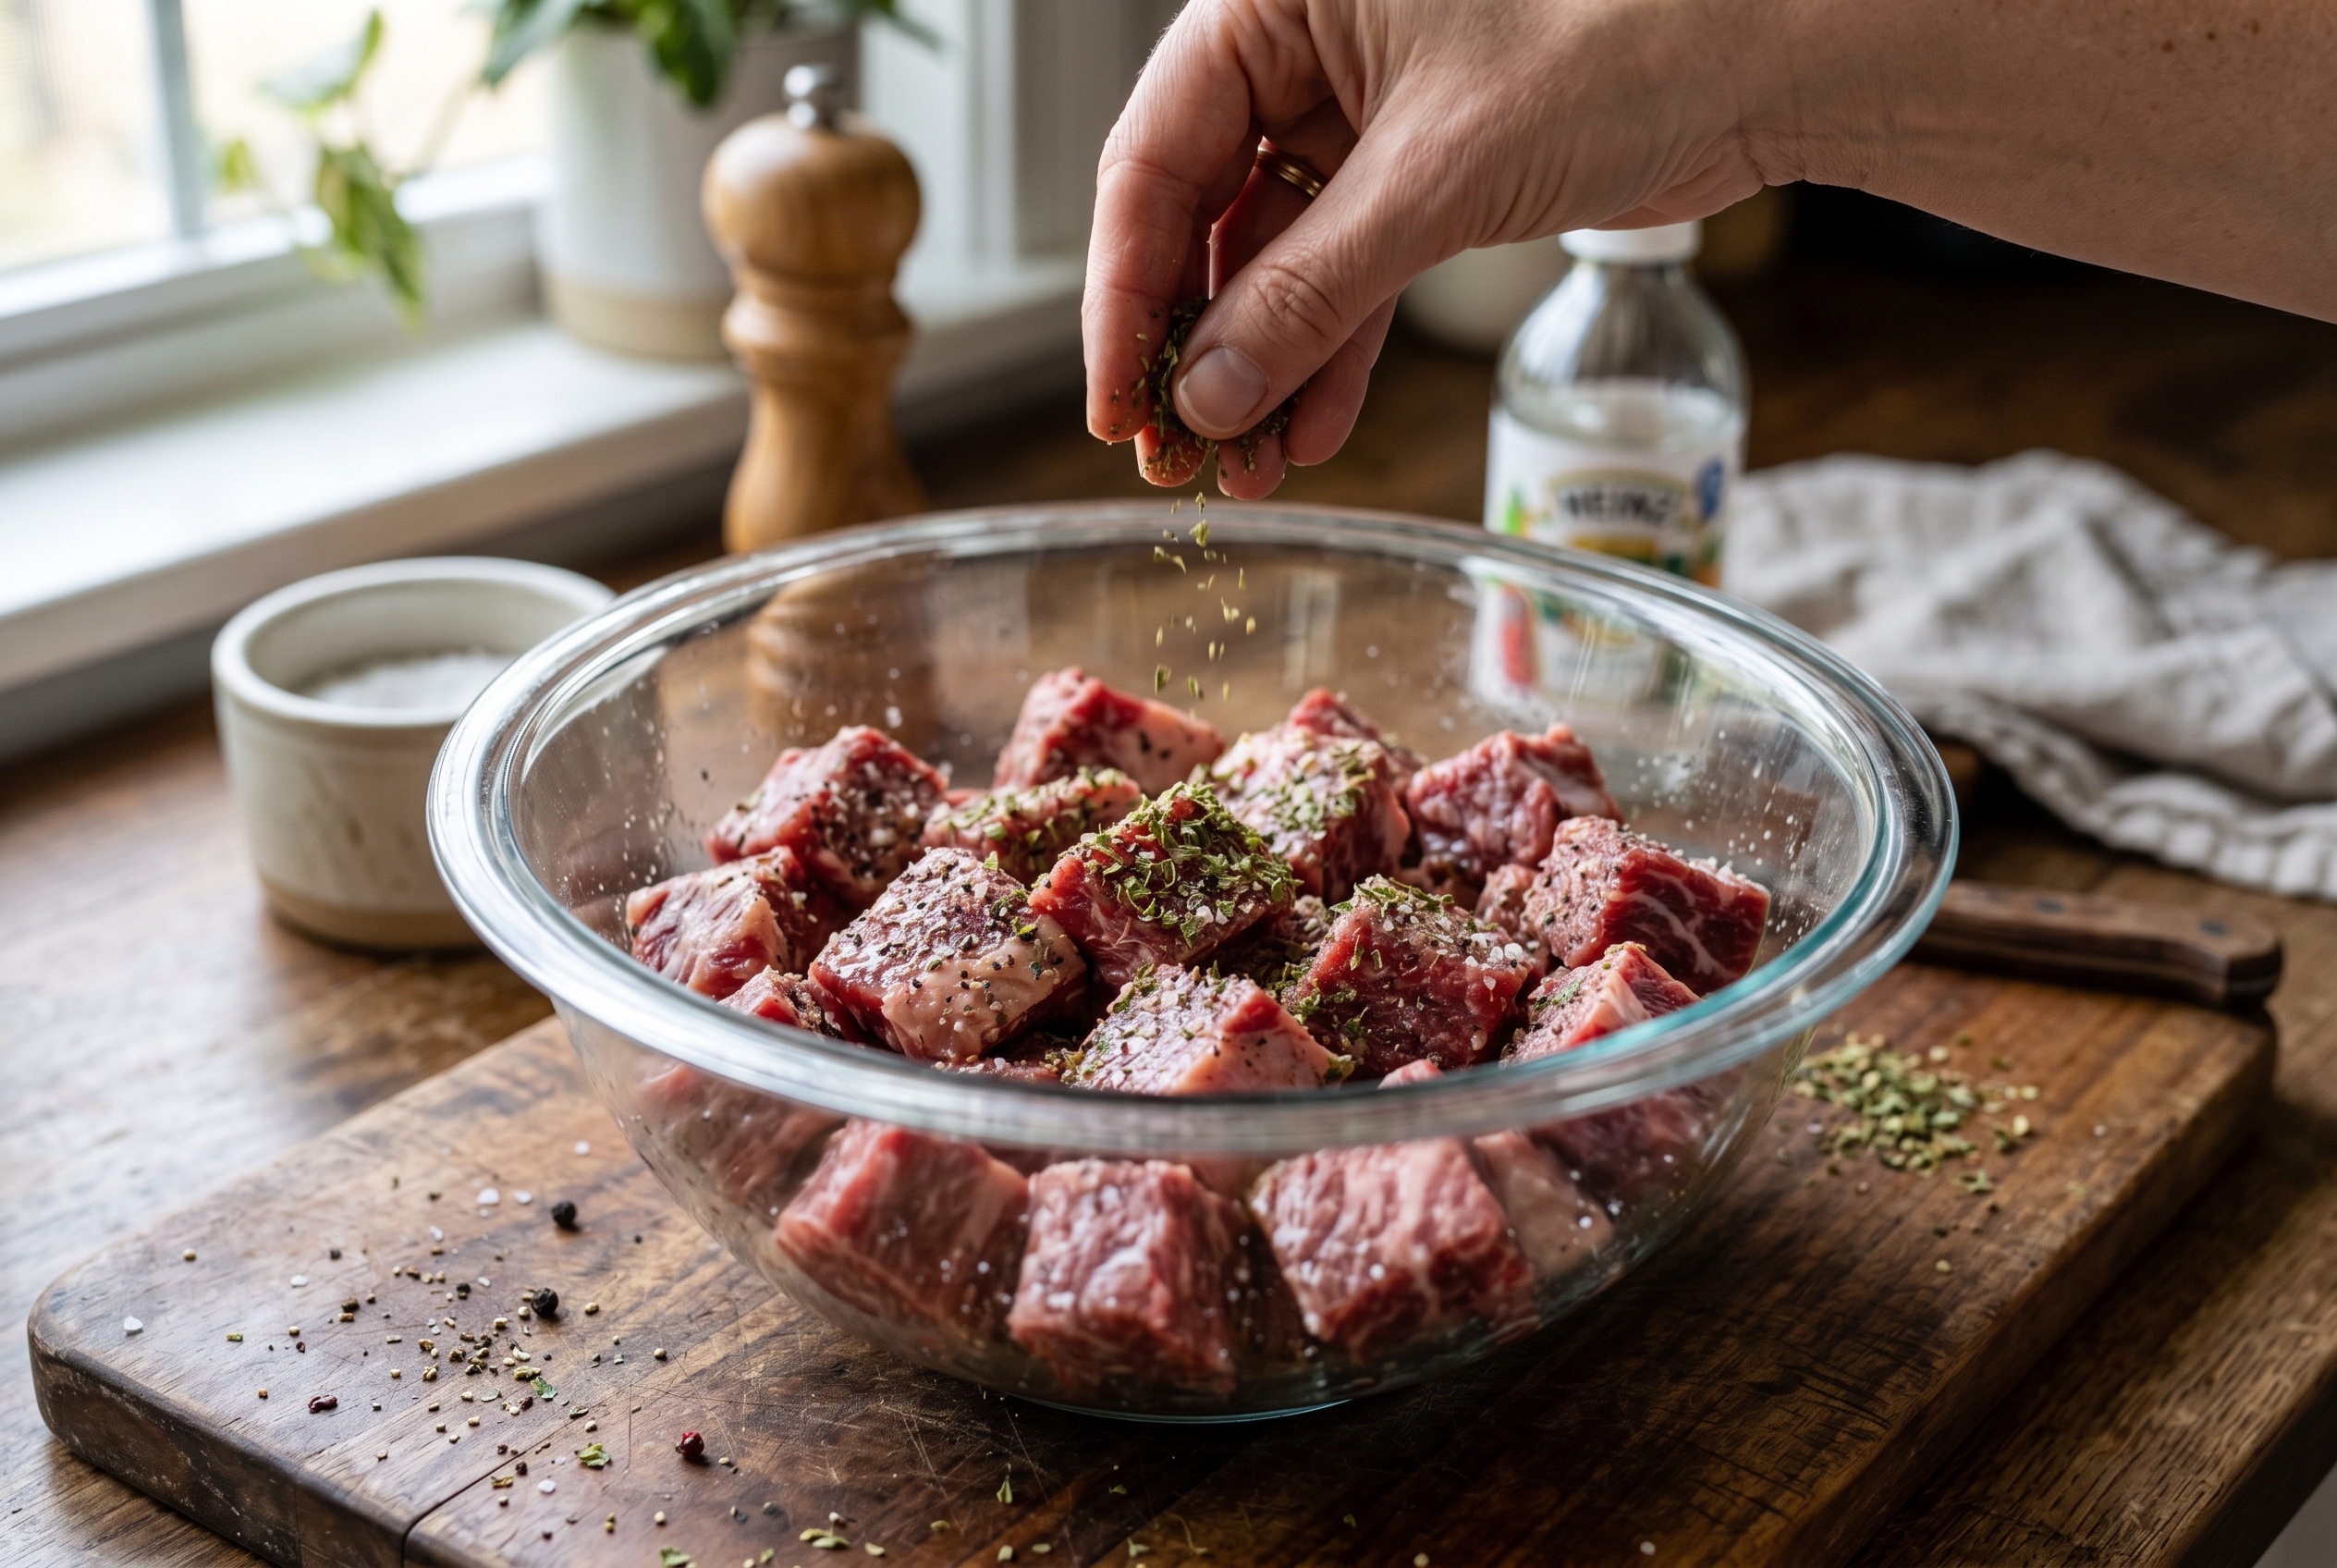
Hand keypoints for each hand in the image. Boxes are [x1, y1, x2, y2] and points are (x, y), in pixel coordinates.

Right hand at [1082, 0, 1788, 497]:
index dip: (1124, 295)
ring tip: (1246, 471)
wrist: (1766, 51)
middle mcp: (1300, 46)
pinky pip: (1346, 275)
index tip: (1117, 403)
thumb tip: (1209, 395)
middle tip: (1174, 455)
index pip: (1149, 158)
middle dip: (1196, 348)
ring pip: (1273, 260)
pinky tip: (1310, 433)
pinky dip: (1331, 354)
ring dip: (1262, 371)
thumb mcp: (1436, 177)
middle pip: (1199, 217)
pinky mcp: (1416, 169)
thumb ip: (1308, 294)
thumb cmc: (1620, 37)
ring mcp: (1356, 112)